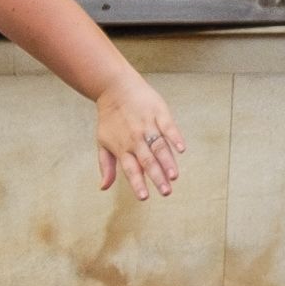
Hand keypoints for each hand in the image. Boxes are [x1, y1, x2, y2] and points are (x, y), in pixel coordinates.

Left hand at [94, 72, 186, 199]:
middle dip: (157, 177)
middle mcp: (135, 139)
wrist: (115, 88)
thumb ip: (106, 165)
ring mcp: (147, 126)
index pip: (131, 169)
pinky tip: (181, 149)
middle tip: (166, 192)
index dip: (137, 183)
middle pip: (147, 161)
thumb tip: (103, 187)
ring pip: (159, 147)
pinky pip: (168, 127)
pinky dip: (174, 137)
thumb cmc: (109, 119)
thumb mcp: (102, 142)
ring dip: (167, 161)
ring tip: (174, 176)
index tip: (144, 197)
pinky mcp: (159, 113)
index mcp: (122, 148)